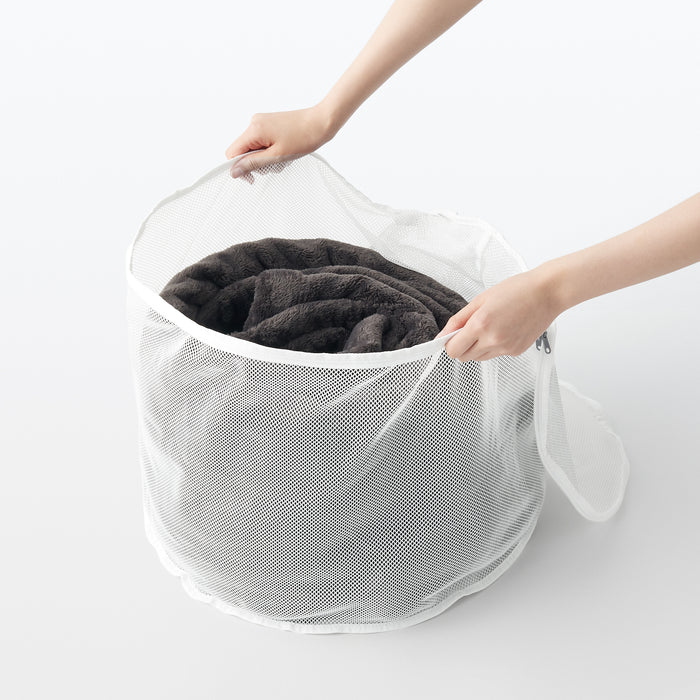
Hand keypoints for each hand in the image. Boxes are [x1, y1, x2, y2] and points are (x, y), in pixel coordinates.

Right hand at [225, 105, 336, 177]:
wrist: (321, 123)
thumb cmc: (303, 138)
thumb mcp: (276, 156)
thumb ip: (253, 164)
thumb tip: (233, 171)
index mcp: (254, 129)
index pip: (232, 152)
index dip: (239, 168)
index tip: (253, 178)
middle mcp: (255, 122)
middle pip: (243, 151)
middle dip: (256, 163)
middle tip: (274, 167)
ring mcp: (262, 122)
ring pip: (254, 148)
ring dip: (266, 159)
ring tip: (283, 159)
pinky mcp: (269, 123)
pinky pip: (263, 142)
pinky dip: (271, 151)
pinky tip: (284, 152)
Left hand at [434, 267, 561, 360]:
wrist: (547, 293)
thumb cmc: (517, 290)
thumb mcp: (480, 300)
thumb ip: (458, 320)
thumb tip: (443, 335)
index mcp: (481, 325)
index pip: (453, 350)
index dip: (449, 343)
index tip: (451, 336)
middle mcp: (493, 340)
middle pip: (464, 357)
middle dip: (462, 346)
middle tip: (470, 329)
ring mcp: (506, 349)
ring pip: (479, 358)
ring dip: (477, 347)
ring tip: (490, 326)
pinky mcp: (516, 352)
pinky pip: (496, 355)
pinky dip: (494, 346)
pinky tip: (504, 329)